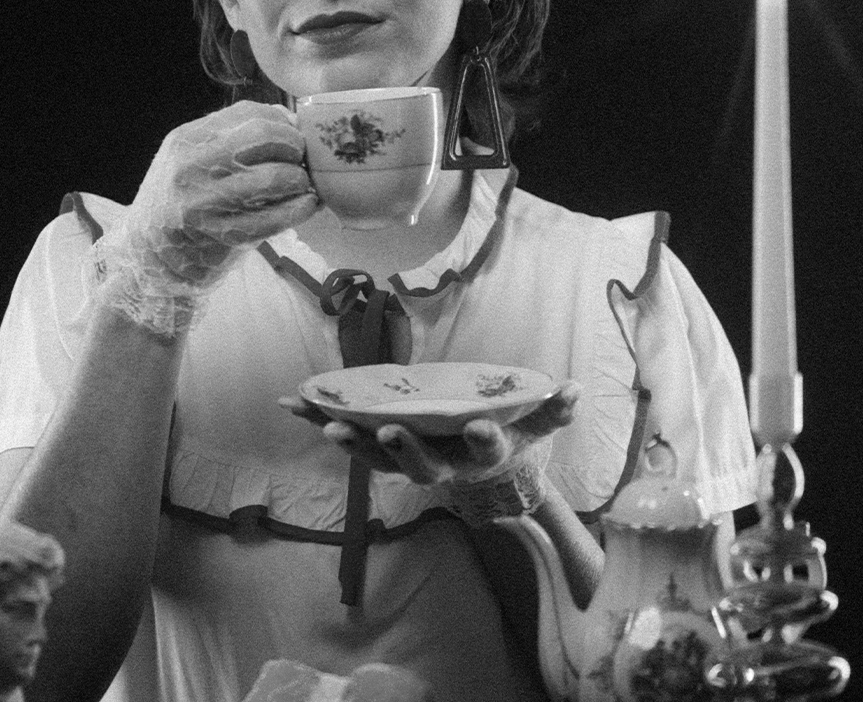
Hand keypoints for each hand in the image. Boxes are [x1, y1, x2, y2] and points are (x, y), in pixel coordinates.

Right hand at [95, 101, 319, 333]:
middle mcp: (192, 165)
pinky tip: (307, 206)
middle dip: (295, 147)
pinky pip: (275, 217)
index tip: (294, 138)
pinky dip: (301, 209)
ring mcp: (204, 201)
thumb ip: (233, 138)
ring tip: (305, 186)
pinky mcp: (221, 235)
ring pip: (274, 177)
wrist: (149, 255)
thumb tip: (288, 119)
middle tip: (303, 161)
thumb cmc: (183, 202)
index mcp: (187, 139)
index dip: (283, 123)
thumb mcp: (193, 160)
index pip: (249, 112)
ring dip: (300, 180)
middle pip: (265, 136)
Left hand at [279, 380, 579, 485]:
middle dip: (405, 450)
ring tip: (324, 422)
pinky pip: (351, 437)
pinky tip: (293, 404)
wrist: (480, 477)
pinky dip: (321, 421)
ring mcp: (408, 460)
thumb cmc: (508, 442)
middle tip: (390, 433)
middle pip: (421, 464)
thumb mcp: (535, 428)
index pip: (484, 449)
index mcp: (480, 456)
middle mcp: (442, 465)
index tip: (476, 427)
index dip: (481, 440)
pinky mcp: (383, 451)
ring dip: (350, 440)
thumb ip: (552, 409)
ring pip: (377, 455)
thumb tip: (573, 388)